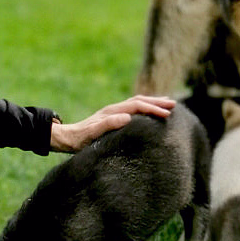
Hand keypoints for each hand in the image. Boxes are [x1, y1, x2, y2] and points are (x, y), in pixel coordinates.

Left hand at [50, 95, 175, 152]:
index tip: (167, 114)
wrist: (66, 138)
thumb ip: (108, 125)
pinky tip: (148, 112)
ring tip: (166, 104)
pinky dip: (144, 107)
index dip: (153, 109)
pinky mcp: (112, 117)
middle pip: (139, 101)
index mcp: (112, 112)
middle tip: (174, 104)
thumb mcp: (92, 134)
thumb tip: (127, 117)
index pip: (137, 106)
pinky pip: (132, 109)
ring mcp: (113, 112)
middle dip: (157, 102)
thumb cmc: (79, 140)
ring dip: (152, 102)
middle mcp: (114, 109)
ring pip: (136, 103)